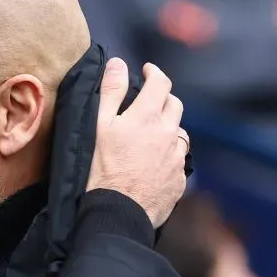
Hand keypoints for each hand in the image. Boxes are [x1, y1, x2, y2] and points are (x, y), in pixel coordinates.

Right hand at [86, 58, 187, 226]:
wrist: (116, 213)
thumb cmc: (101, 169)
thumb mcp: (97, 126)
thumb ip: (110, 92)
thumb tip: (118, 63)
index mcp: (148, 116)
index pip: (160, 83)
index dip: (154, 73)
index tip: (146, 71)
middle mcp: (168, 133)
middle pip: (174, 105)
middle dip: (163, 98)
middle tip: (147, 102)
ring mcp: (176, 158)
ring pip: (179, 133)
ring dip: (168, 128)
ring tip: (150, 135)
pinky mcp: (179, 180)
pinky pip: (178, 160)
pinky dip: (168, 155)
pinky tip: (153, 163)